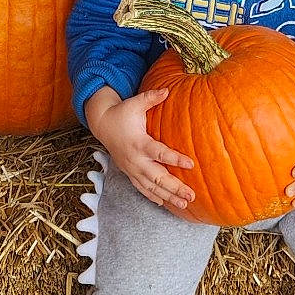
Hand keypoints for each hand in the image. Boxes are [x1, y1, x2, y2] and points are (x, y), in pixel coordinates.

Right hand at [89, 87, 195, 213]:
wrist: (103, 126)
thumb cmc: (122, 113)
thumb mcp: (135, 103)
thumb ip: (151, 98)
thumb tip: (167, 90)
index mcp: (138, 143)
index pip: (159, 153)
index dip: (174, 158)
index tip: (191, 164)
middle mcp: (135, 159)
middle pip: (156, 177)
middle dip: (174, 187)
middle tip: (191, 195)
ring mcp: (131, 169)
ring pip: (150, 187)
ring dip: (167, 196)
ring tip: (184, 204)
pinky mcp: (129, 173)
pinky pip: (142, 188)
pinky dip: (153, 197)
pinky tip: (166, 204)